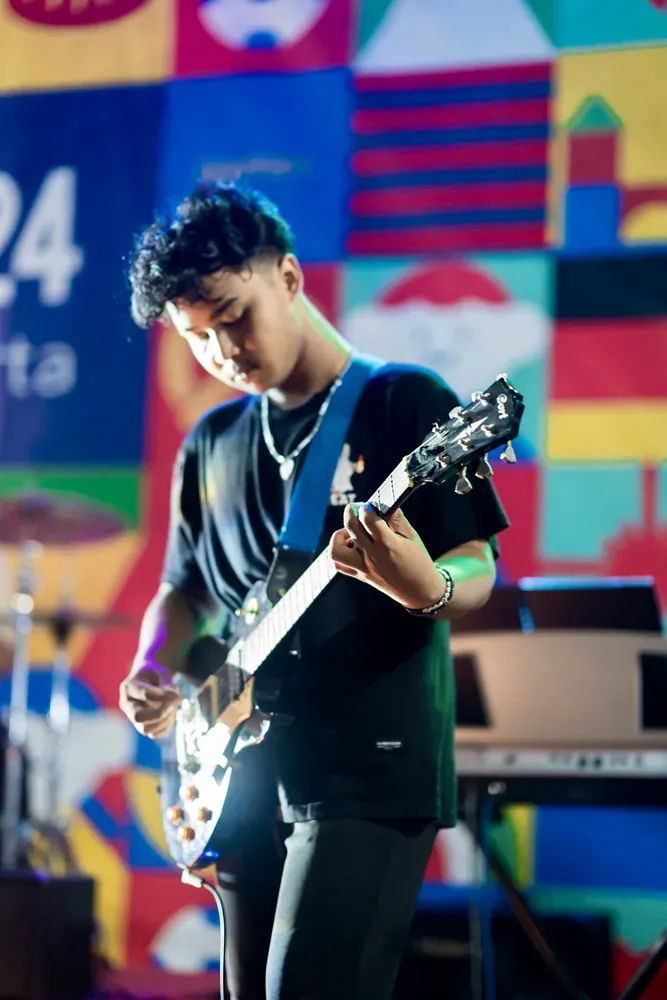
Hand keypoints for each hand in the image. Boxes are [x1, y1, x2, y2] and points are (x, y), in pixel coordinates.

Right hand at [119, 665, 182, 738]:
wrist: (149, 678)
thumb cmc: (155, 673)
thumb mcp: (161, 672)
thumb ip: (167, 685)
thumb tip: (177, 701)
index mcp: (128, 687)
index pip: (145, 695)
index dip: (164, 696)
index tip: (178, 694)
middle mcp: (127, 704)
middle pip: (138, 717)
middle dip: (160, 713)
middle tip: (175, 703)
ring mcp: (132, 717)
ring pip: (146, 729)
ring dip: (164, 720)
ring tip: (172, 706)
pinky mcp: (141, 726)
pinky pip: (154, 734)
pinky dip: (166, 726)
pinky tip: (171, 713)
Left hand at [329, 503, 444, 609]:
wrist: (419, 592)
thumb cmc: (419, 563)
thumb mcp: (412, 537)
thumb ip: (397, 519)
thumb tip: (383, 504)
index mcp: (388, 544)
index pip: (368, 519)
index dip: (367, 507)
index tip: (370, 506)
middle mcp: (372, 556)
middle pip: (351, 527)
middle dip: (351, 512)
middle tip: (358, 510)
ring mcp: (363, 567)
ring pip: (337, 550)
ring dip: (339, 536)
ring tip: (351, 532)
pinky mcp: (361, 575)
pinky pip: (339, 564)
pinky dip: (340, 552)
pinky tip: (351, 546)